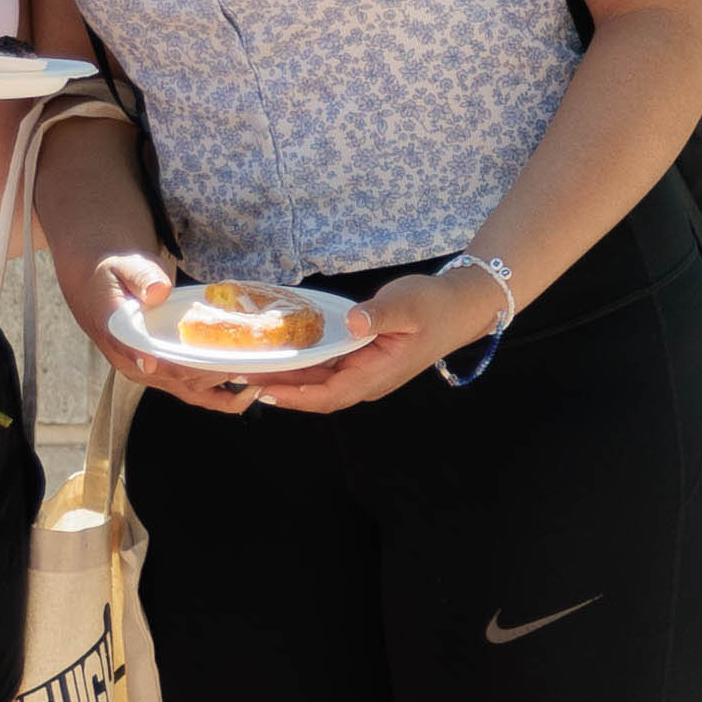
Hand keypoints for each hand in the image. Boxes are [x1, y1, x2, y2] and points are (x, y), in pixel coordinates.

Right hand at [90, 242, 297, 417]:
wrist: (105, 285)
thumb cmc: (116, 273)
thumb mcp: (125, 266)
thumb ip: (142, 278)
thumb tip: (158, 292)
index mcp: (122, 339)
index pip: (152, 358)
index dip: (179, 365)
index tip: (208, 366)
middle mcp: (138, 365)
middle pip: (182, 379)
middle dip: (218, 374)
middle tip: (254, 365)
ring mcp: (154, 373)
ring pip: (193, 391)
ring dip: (226, 387)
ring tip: (261, 376)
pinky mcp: (168, 374)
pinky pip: (196, 393)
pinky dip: (223, 397)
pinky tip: (250, 392)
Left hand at [235, 257, 509, 415]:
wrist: (460, 307)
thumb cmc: (434, 305)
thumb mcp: (407, 304)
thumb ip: (379, 315)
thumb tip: (353, 323)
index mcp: (378, 375)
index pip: (330, 395)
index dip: (295, 396)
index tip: (263, 391)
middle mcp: (368, 381)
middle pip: (317, 394)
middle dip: (280, 389)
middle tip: (241, 377)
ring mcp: (365, 373)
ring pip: (320, 383)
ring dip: (287, 379)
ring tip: (251, 368)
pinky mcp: (363, 361)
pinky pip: (328, 369)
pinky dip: (303, 366)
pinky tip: (281, 355)